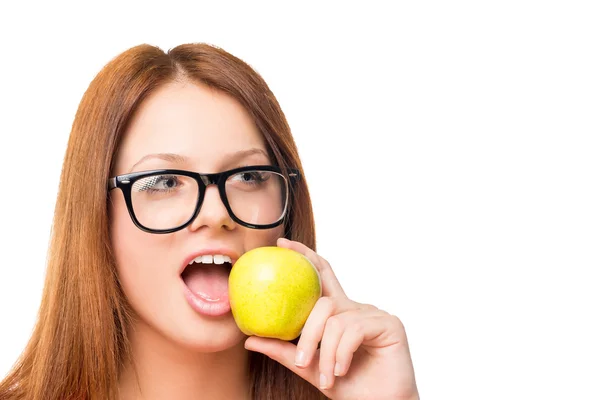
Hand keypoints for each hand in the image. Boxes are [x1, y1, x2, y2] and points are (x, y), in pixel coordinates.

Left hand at [244, 238, 418, 399]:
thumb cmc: (349, 386)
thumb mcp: (311, 368)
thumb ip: (285, 352)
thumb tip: (249, 341)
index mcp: (339, 313)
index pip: (321, 276)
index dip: (305, 256)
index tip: (282, 245)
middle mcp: (356, 308)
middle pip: (324, 302)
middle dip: (309, 332)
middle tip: (301, 360)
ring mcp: (374, 314)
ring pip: (336, 320)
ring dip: (326, 354)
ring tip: (326, 378)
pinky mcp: (389, 324)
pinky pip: (354, 330)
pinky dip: (342, 353)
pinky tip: (341, 371)